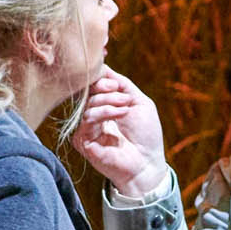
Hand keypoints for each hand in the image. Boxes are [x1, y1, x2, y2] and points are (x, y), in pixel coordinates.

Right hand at [71, 68, 167, 198]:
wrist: (147, 163)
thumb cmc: (146, 135)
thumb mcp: (138, 102)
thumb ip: (123, 84)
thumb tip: (104, 67)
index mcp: (103, 106)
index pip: (93, 86)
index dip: (101, 80)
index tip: (117, 84)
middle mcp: (92, 117)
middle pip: (89, 93)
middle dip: (107, 90)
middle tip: (124, 97)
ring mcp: (86, 129)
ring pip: (89, 105)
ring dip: (110, 101)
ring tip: (126, 107)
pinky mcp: (83, 141)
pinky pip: (88, 119)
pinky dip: (106, 112)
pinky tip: (122, 115)